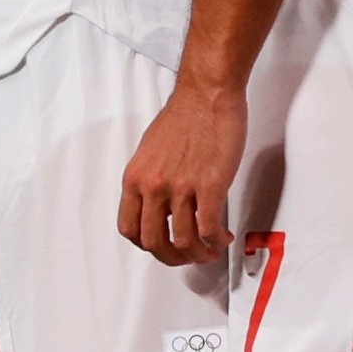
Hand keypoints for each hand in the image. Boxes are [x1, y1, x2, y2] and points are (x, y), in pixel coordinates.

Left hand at [118, 83, 244, 265]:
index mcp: (136, 178)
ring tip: (210, 250)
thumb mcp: (151, 151)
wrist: (207, 94)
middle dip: (172, 257)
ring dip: (198, 254)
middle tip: (187, 257)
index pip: (129, 228)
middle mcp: (153, 186)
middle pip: (154, 242)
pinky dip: (216, 240)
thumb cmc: (184, 116)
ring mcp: (181, 187)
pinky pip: (208, 227)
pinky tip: (223, 237)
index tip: (162, 247)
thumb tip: (164, 205)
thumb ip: (152, 180)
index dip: (146, 245)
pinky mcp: (210, 185)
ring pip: (183, 240)